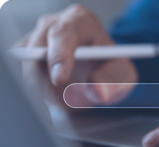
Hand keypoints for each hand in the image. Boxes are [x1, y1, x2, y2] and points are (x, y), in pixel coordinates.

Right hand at [14, 4, 136, 108]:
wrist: (101, 65)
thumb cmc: (110, 63)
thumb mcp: (121, 71)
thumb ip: (111, 80)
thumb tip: (96, 91)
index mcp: (81, 22)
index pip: (63, 34)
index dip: (59, 56)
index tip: (59, 79)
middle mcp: (54, 27)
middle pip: (36, 52)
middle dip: (47, 83)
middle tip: (65, 103)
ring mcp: (38, 41)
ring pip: (29, 69)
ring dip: (46, 92)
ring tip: (71, 100)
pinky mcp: (29, 58)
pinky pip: (28, 79)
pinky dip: (41, 95)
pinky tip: (59, 100)